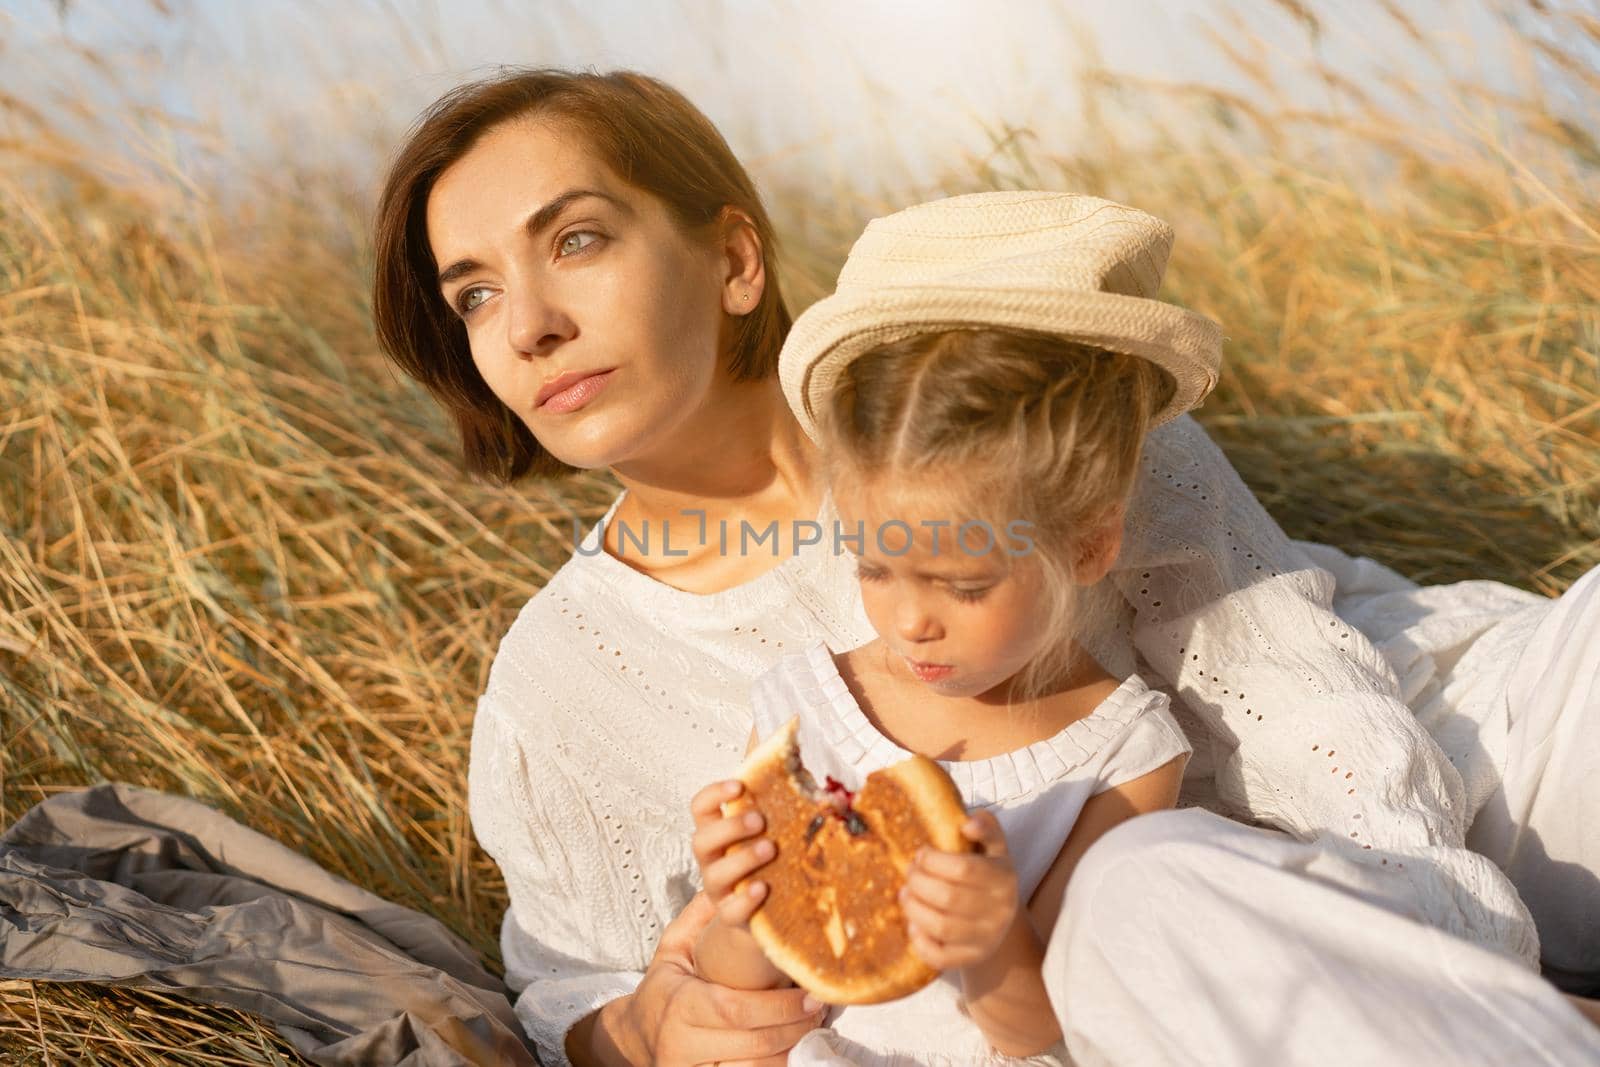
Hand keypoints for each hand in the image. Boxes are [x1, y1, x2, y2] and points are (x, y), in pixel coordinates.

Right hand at [614, 893, 824, 1066]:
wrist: (631, 1037)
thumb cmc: (660, 988)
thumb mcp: (671, 948)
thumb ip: (698, 918)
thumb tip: (730, 883)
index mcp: (680, 1004)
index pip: (734, 1009)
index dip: (778, 1006)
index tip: (809, 993)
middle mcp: (683, 1042)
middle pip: (751, 1042)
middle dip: (792, 1027)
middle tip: (818, 1008)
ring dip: (788, 1050)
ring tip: (810, 1027)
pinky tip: (790, 1050)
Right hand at [690, 779, 776, 928]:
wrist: (771, 910)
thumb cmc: (771, 857)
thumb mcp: (772, 825)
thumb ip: (777, 792)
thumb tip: (798, 737)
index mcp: (718, 831)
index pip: (700, 807)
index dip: (714, 794)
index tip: (740, 785)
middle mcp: (713, 859)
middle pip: (701, 840)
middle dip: (729, 827)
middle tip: (759, 819)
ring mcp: (720, 889)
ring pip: (714, 875)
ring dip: (741, 859)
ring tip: (770, 848)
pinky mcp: (734, 916)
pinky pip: (730, 911)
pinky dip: (744, 900)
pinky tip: (763, 888)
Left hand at [899, 809, 1019, 972]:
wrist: (1003, 922)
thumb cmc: (990, 876)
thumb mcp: (995, 848)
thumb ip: (986, 826)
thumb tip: (966, 825)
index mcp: (1004, 878)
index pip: (964, 869)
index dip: (934, 860)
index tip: (921, 853)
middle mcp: (999, 911)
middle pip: (948, 898)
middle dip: (918, 882)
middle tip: (909, 872)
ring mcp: (986, 938)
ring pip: (941, 926)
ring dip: (914, 908)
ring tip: (906, 894)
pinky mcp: (971, 959)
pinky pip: (940, 956)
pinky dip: (920, 942)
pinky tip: (913, 924)